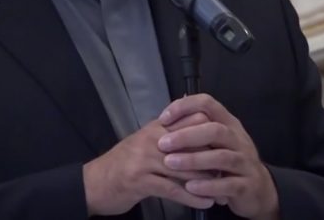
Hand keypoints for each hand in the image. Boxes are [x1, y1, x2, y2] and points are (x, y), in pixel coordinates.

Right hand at [82, 111, 215, 215]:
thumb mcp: (144, 144)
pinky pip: (173, 189)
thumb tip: (194, 130)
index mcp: (154, 129)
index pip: (189, 120)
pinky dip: (192, 197)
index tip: (226, 145)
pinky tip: (205, 203)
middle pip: (191, 143)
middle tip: (230, 172)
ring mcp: (145, 160)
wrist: (94, 184)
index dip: (210, 131)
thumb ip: (166, 137)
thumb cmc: (122, 165)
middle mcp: (151, 140)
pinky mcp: (141, 181)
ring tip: (222, 192)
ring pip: (185, 168)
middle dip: (213, 159)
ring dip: (207, 183)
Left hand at [158, 94, 279, 219]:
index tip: (163, 119)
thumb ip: (196, 128)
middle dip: (186, 136)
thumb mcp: (217, 141)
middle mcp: (238, 139)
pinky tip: (189, 187)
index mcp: (228, 123)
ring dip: (194, 160)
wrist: (258, 189)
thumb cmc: (229, 161)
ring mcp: (245, 162)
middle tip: (163, 144)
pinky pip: (228, 184)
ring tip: (170, 163)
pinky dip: (207, 186)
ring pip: (221, 157)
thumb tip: (167, 114)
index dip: (184, 107)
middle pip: (215, 130)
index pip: (208, 104)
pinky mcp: (246, 185)